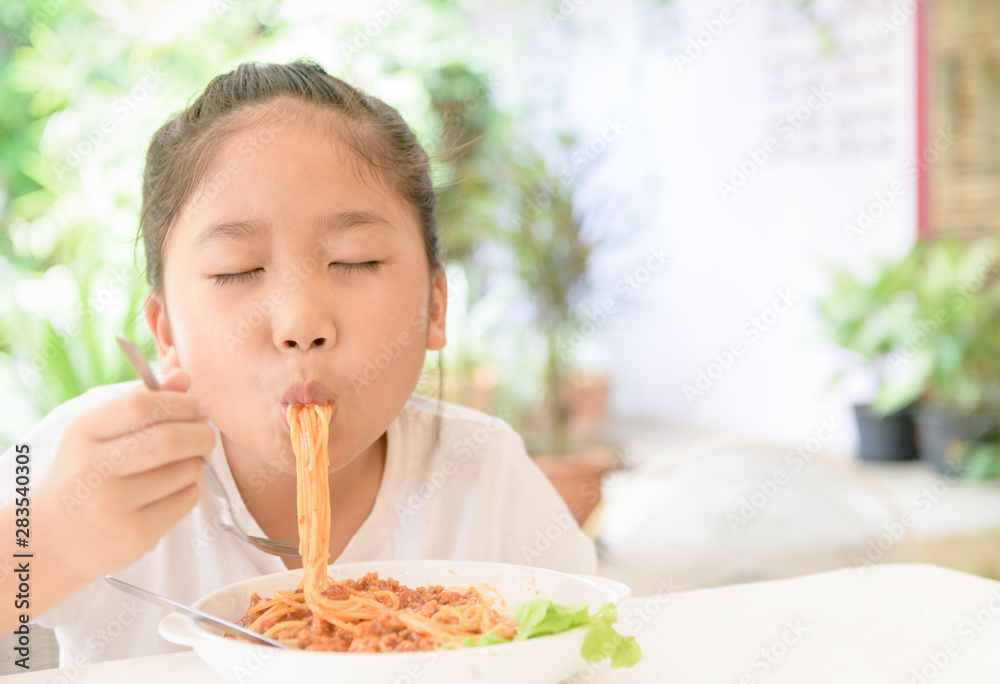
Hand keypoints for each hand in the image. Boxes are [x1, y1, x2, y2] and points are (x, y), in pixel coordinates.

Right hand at [32, 370, 213, 582]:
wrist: (55, 537)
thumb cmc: (86, 473)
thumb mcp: (100, 432)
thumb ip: (142, 400)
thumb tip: (184, 376)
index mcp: (84, 433)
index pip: (142, 405)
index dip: (180, 402)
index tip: (197, 406)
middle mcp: (94, 469)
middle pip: (170, 439)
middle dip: (201, 433)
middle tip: (205, 434)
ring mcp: (113, 505)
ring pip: (185, 470)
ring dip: (196, 463)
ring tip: (182, 465)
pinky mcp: (135, 534)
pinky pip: (187, 499)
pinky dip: (191, 489)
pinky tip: (171, 491)